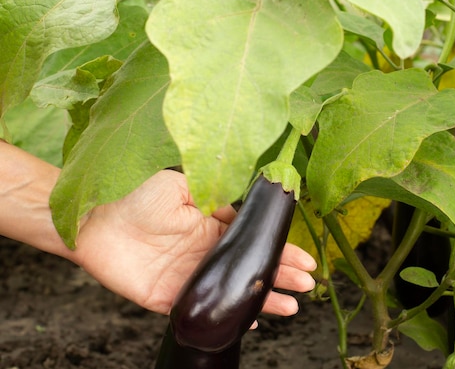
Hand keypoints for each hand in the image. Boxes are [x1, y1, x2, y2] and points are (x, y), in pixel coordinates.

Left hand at [73, 170, 316, 315]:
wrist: (95, 219)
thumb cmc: (137, 195)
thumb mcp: (183, 185)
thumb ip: (216, 195)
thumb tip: (246, 209)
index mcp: (212, 227)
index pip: (252, 242)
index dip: (279, 250)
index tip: (304, 259)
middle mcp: (206, 254)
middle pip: (249, 270)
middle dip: (281, 276)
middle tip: (307, 285)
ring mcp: (190, 277)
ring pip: (233, 293)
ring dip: (263, 301)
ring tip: (290, 307)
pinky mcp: (171, 298)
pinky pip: (203, 311)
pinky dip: (226, 318)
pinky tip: (249, 322)